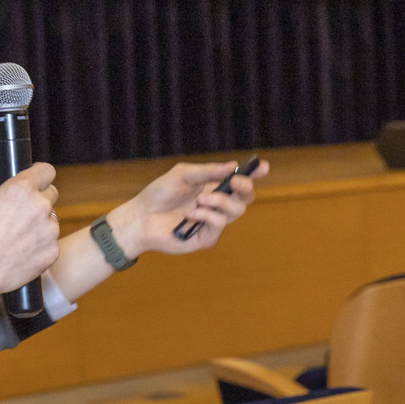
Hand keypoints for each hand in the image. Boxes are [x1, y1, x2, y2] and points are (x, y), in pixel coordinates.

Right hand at [0, 159, 60, 299]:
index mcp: (22, 188)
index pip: (47, 171)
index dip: (40, 176)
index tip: (35, 182)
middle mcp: (40, 206)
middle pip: (52, 194)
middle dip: (39, 200)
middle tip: (20, 214)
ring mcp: (49, 230)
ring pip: (52, 220)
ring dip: (40, 225)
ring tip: (17, 237)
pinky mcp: (52, 252)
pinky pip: (51, 243)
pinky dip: (41, 246)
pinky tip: (21, 252)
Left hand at [105, 159, 268, 257]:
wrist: (141, 217)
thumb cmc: (159, 194)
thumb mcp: (183, 175)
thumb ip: (208, 171)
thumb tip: (233, 166)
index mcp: (213, 186)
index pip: (239, 180)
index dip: (254, 174)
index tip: (262, 167)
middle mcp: (216, 204)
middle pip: (245, 197)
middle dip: (244, 188)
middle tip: (234, 182)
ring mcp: (212, 221)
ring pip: (236, 211)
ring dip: (221, 202)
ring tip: (200, 200)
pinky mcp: (206, 238)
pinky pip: (218, 226)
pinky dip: (206, 216)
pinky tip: (190, 215)